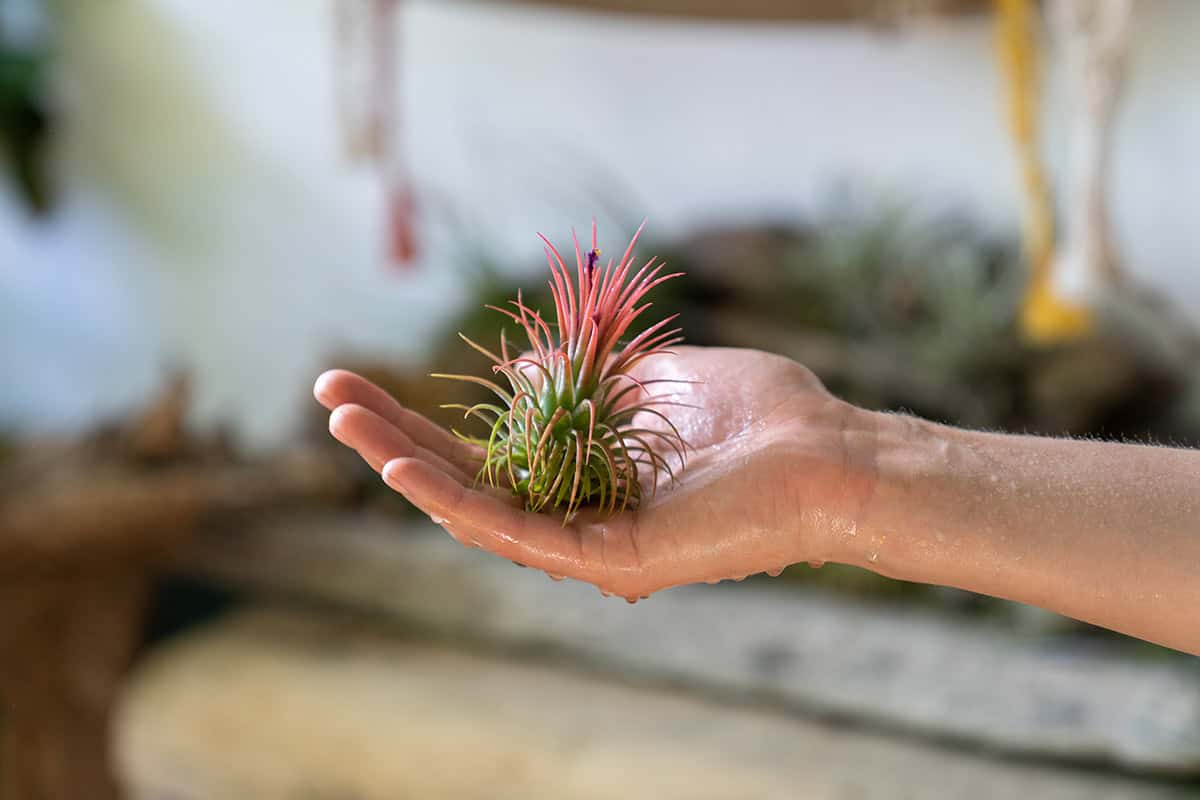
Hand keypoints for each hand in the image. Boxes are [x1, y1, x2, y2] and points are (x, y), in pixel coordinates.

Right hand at [315, 347, 875, 601]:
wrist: (830, 454)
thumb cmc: (759, 417)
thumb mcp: (652, 377)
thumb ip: (584, 376)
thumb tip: (524, 368)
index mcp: (585, 477)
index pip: (484, 450)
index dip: (422, 417)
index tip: (365, 379)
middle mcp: (577, 518)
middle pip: (465, 480)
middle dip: (393, 437)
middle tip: (326, 394)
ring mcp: (590, 544)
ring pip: (475, 510)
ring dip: (403, 464)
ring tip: (343, 421)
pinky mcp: (612, 559)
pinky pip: (520, 533)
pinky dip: (458, 502)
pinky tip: (405, 468)